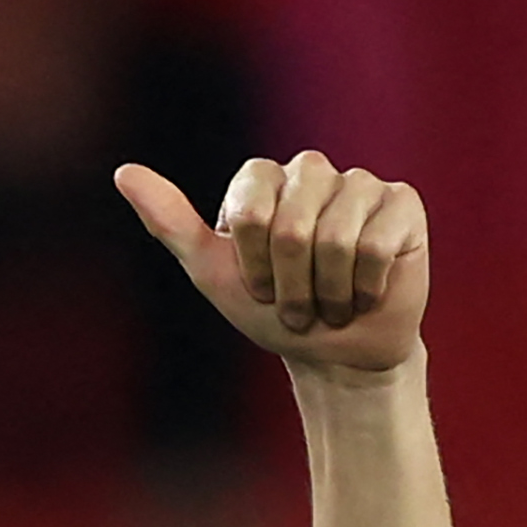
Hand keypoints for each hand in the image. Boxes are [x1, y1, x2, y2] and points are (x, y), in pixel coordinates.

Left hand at [117, 152, 428, 374]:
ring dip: (328, 293)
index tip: (260, 288)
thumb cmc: (272, 313)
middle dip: (292, 286)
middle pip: (294, 226)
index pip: (251, 208)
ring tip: (330, 303)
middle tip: (297, 306)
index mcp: (264, 180)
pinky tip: (365, 293)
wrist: (335, 355)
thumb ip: (170, 223)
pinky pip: (376, 245)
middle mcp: (313, 171)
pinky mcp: (403, 205)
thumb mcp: (213, 274)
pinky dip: (364, 287)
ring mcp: (361, 184)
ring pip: (336, 238)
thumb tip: (123, 171)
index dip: (254, 264)